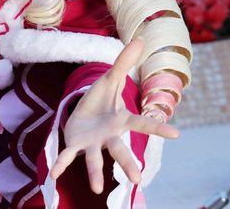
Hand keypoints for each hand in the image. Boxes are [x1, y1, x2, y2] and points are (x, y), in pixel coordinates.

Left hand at [49, 39, 178, 192]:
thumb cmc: (101, 100)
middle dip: (127, 164)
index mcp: (120, 120)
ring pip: (94, 159)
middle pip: (119, 150)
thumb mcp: (110, 79)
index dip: (158, 127)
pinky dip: (61, 165)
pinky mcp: (75, 144)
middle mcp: (109, 136)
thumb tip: (140, 38)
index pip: (141, 123)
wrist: (83, 112)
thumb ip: (124, 62)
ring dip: (94, 173)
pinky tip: (53, 175)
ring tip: (95, 189)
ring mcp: (92, 143)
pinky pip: (68, 155)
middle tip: (137, 180)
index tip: (177, 134)